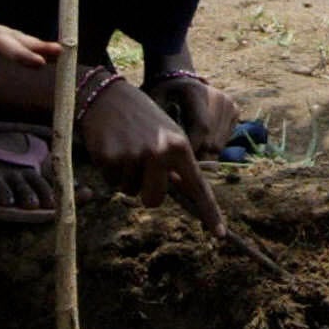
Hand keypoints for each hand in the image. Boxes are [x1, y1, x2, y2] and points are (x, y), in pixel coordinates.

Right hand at [79, 77, 224, 234]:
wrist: (108, 95)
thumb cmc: (142, 117)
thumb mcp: (167, 133)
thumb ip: (175, 161)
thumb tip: (180, 189)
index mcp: (179, 146)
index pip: (197, 186)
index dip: (209, 212)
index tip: (220, 234)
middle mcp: (159, 153)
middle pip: (154, 200)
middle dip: (146, 191)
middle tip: (140, 167)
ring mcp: (134, 156)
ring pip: (129, 191)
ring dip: (126, 177)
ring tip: (126, 148)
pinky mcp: (110, 159)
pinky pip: (111, 181)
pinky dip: (110, 170)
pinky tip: (112, 146)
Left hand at [146, 68, 242, 155]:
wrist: (179, 80)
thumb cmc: (162, 97)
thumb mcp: (155, 107)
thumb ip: (161, 128)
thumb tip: (167, 152)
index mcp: (196, 92)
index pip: (202, 128)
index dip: (191, 149)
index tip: (175, 159)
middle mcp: (218, 97)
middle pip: (211, 142)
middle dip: (194, 155)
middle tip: (179, 156)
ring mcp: (229, 104)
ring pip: (218, 146)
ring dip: (202, 153)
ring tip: (188, 146)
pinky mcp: (235, 111)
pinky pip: (224, 142)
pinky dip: (210, 146)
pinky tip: (199, 137)